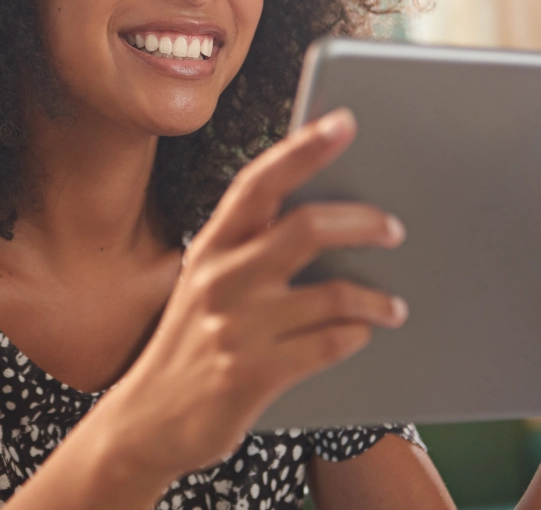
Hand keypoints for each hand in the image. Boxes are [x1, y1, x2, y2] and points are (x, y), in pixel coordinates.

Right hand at [96, 108, 406, 481]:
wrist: (147, 420)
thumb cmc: (190, 341)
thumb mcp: (206, 282)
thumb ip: (251, 247)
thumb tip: (326, 213)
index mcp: (211, 245)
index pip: (261, 182)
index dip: (304, 148)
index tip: (343, 121)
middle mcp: (220, 278)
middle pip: (307, 227)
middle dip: (362, 222)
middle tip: (394, 228)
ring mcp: (235, 327)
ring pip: (332, 293)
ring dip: (376, 297)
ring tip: (392, 304)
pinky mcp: (251, 374)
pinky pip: (329, 344)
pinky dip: (357, 336)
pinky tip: (363, 334)